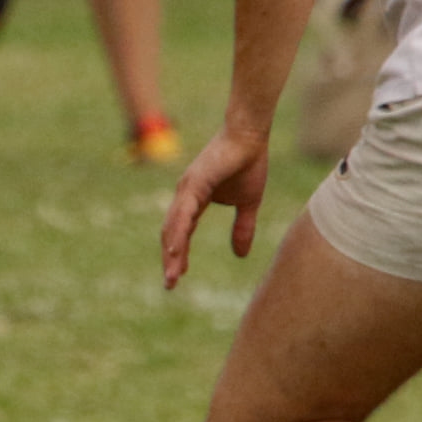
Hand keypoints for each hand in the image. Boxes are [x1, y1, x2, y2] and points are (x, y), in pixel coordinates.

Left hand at [161, 127, 270, 288]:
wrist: (251, 136)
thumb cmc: (249, 163)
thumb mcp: (248, 204)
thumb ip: (242, 229)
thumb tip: (240, 255)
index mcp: (194, 200)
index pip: (181, 232)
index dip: (179, 254)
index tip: (177, 276)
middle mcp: (185, 195)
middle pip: (172, 233)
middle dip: (170, 260)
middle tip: (170, 284)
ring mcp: (186, 188)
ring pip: (173, 227)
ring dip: (171, 253)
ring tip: (171, 277)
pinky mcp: (193, 183)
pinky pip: (183, 214)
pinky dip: (177, 233)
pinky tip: (174, 251)